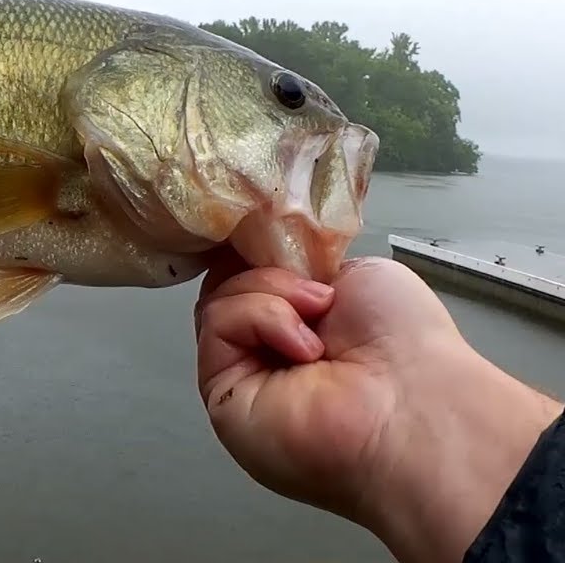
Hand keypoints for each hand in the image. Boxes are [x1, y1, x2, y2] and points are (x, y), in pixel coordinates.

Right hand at [194, 250, 562, 562]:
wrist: (414, 404)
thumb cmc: (407, 344)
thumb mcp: (355, 273)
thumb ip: (300, 264)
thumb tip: (264, 255)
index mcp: (303, 324)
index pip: (253, 272)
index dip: (258, 247)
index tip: (273, 228)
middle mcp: (269, 351)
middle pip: (229, 282)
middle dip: (266, 268)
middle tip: (311, 283)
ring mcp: (243, 373)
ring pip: (219, 299)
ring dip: (270, 292)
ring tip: (318, 317)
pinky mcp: (222, 392)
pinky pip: (218, 325)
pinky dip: (259, 317)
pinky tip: (304, 346)